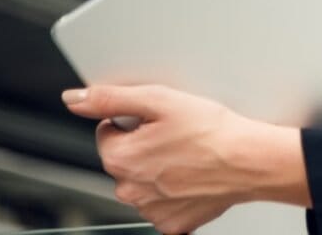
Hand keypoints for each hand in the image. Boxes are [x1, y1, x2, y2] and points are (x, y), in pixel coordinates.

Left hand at [62, 84, 310, 233]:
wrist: (247, 160)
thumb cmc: (210, 130)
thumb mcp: (159, 99)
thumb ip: (111, 98)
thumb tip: (74, 99)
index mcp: (121, 159)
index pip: (107, 131)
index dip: (133, 118)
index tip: (158, 116)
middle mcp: (130, 190)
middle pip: (124, 157)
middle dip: (144, 143)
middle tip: (176, 131)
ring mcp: (151, 211)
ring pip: (142, 181)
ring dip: (157, 166)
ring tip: (188, 151)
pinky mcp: (172, 224)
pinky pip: (162, 203)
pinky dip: (173, 189)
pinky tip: (192, 172)